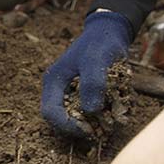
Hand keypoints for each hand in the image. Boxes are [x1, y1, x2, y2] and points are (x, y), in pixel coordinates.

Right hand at [40, 10, 133, 138]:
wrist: (109, 33)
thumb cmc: (100, 43)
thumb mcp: (96, 60)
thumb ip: (92, 83)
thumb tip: (91, 110)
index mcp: (53, 82)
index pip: (50, 113)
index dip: (66, 125)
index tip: (87, 129)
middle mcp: (59, 90)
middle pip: (61, 120)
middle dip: (80, 127)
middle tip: (100, 129)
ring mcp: (70, 93)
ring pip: (75, 119)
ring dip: (91, 123)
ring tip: (109, 120)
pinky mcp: (83, 95)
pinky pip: (88, 112)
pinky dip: (100, 116)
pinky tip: (113, 110)